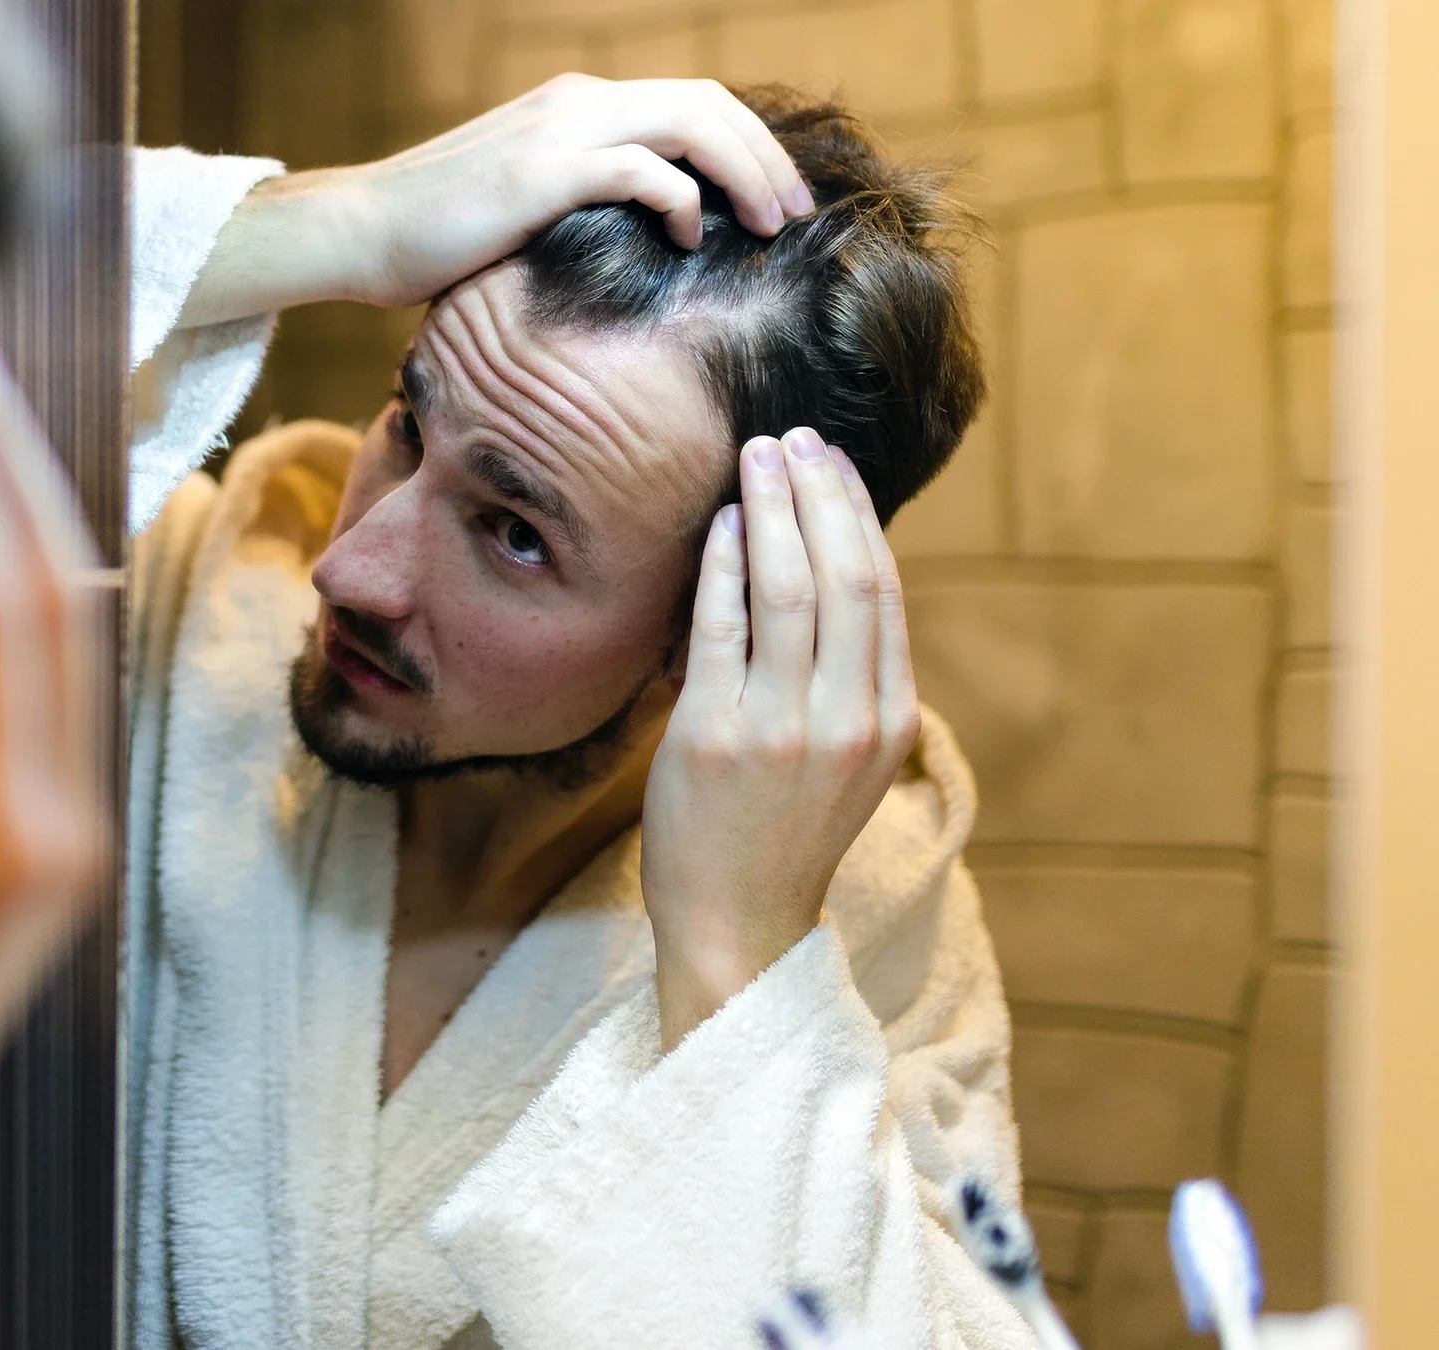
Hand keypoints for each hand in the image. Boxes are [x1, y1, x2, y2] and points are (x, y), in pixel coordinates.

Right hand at [178, 76, 813, 327]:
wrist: (357, 232)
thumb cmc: (428, 238)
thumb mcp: (516, 208)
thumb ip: (575, 204)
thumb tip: (628, 244)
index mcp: (573, 105)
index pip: (688, 101)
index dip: (744, 144)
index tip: (774, 197)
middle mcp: (576, 102)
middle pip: (708, 102)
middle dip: (764, 155)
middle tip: (796, 211)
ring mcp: (561, 130)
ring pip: (691, 123)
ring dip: (744, 171)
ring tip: (771, 223)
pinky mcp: (544, 171)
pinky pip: (643, 170)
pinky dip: (681, 201)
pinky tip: (690, 239)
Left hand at [640, 427, 919, 1051]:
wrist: (738, 922)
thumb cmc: (781, 831)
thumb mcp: (844, 755)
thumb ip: (845, 675)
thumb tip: (827, 571)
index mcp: (888, 718)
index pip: (882, 592)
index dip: (857, 517)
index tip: (832, 464)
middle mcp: (847, 720)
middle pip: (844, 576)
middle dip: (818, 495)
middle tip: (793, 439)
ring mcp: (782, 729)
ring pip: (788, 590)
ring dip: (771, 512)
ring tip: (756, 460)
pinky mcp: (716, 737)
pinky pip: (721, 628)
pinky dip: (724, 566)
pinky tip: (719, 525)